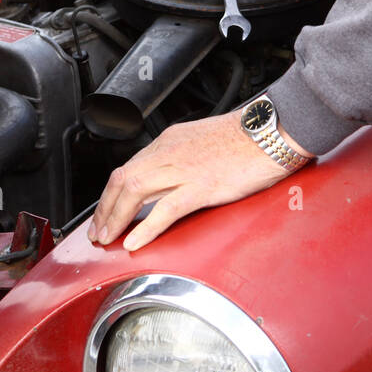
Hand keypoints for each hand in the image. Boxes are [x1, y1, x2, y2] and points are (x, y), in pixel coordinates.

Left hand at [88, 110, 313, 250]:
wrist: (274, 129)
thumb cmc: (250, 137)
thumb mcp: (206, 143)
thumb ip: (185, 159)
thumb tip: (172, 182)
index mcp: (171, 141)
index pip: (129, 167)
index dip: (111, 194)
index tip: (105, 213)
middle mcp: (171, 151)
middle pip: (122, 179)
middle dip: (104, 209)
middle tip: (97, 233)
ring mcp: (186, 168)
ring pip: (135, 191)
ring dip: (116, 218)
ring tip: (107, 240)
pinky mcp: (204, 185)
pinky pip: (166, 208)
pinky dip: (146, 226)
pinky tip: (135, 242)